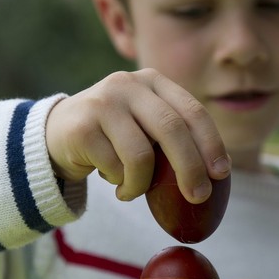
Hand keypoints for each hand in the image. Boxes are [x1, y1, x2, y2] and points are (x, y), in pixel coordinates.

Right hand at [45, 68, 229, 202]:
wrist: (57, 134)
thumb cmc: (115, 136)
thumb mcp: (147, 127)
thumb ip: (174, 138)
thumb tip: (216, 173)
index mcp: (153, 82)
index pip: (193, 110)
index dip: (211, 143)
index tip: (221, 173)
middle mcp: (128, 84)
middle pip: (171, 129)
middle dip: (190, 167)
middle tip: (198, 196)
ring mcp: (103, 102)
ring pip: (141, 155)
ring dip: (142, 184)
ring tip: (133, 189)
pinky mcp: (82, 126)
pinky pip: (115, 168)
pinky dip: (121, 185)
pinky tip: (113, 182)